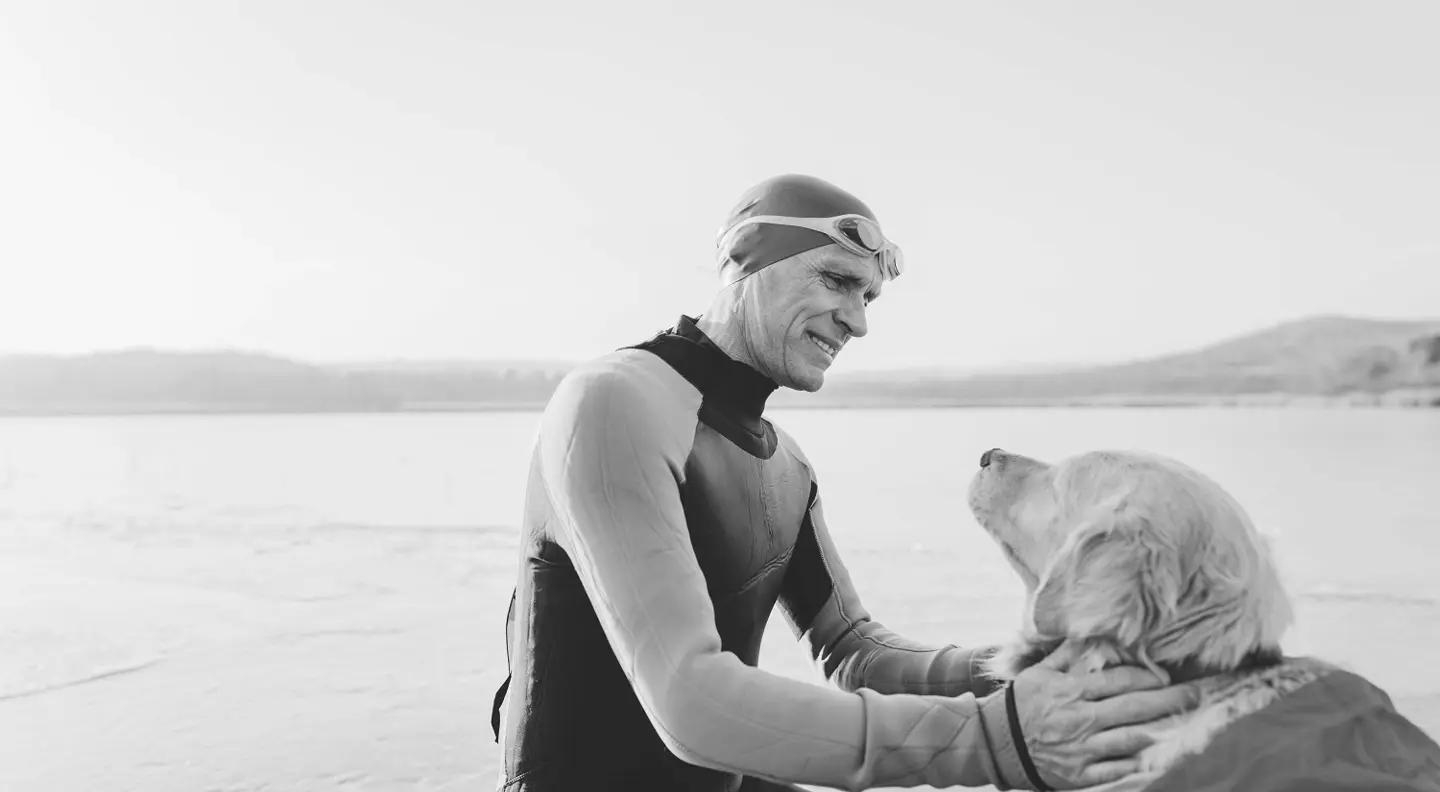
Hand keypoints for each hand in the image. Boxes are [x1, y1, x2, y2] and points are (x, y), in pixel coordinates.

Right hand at [1009, 643, 1201, 789]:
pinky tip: (1158, 755)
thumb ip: (1069, 654)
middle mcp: (1081, 718)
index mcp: (1072, 691)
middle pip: (1135, 707)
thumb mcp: (1040, 672)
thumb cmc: (1023, 703)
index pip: (1120, 681)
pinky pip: (1117, 769)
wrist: (999, 743)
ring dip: (1160, 730)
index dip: (1149, 677)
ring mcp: (1082, 748)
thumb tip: (1095, 635)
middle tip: (1197, 695)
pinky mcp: (1081, 774)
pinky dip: (1139, 762)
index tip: (1166, 676)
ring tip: (1184, 723)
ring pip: (1131, 738)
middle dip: (1170, 700)